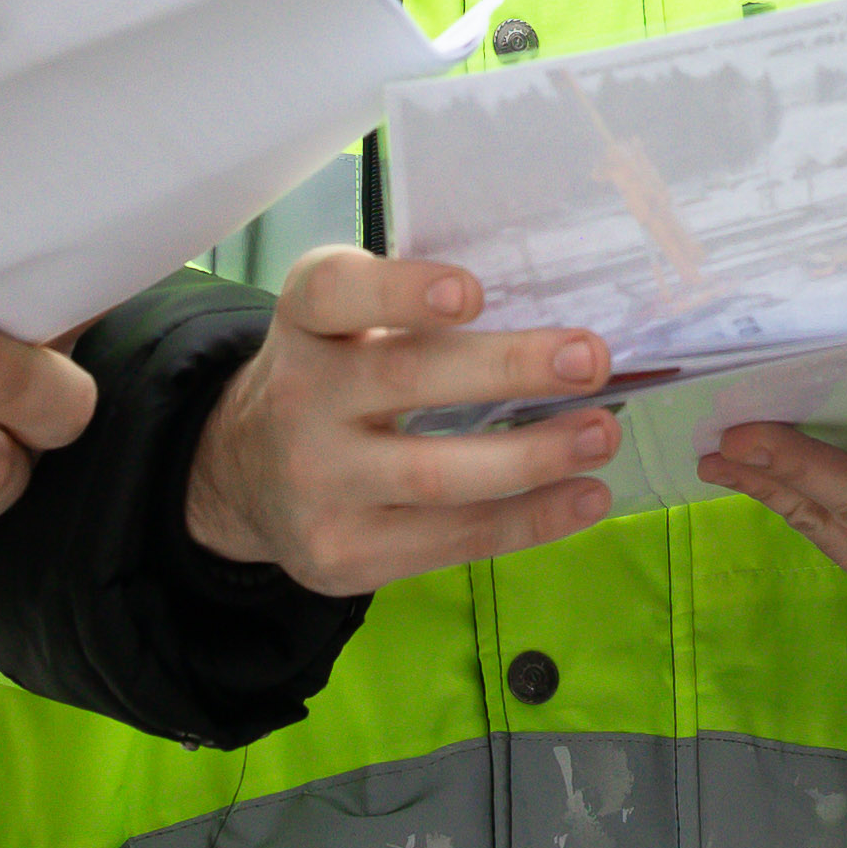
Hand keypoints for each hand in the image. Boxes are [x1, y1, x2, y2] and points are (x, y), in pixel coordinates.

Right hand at [184, 247, 623, 598]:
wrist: (246, 475)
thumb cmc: (332, 376)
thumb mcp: (345, 323)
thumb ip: (416, 309)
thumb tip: (557, 320)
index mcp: (305, 321)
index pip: (334, 293)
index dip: (402, 290)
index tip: (473, 293)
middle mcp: (298, 398)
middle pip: (403, 379)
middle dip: (507, 368)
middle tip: (590, 359)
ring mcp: (317, 486)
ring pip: (434, 476)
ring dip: (533, 456)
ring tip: (600, 435)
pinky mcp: (342, 557)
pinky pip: (449, 541)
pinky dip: (529, 521)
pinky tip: (584, 497)